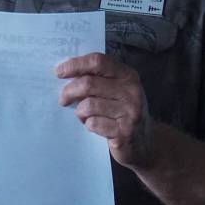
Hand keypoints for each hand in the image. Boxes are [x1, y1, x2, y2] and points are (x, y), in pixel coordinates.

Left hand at [56, 52, 153, 168]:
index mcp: (128, 75)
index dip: (75, 64)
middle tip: (63, 99)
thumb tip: (65, 71)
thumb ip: (97, 78)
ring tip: (84, 115)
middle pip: (88, 83)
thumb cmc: (122, 111)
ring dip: (79, 111)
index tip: (59, 72)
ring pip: (88, 105)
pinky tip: (94, 125)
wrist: (145, 143)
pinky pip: (93, 123)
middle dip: (69, 91)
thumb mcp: (116, 89)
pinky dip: (88, 124)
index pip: (98, 61)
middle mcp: (132, 91)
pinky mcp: (124, 132)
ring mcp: (130, 112)